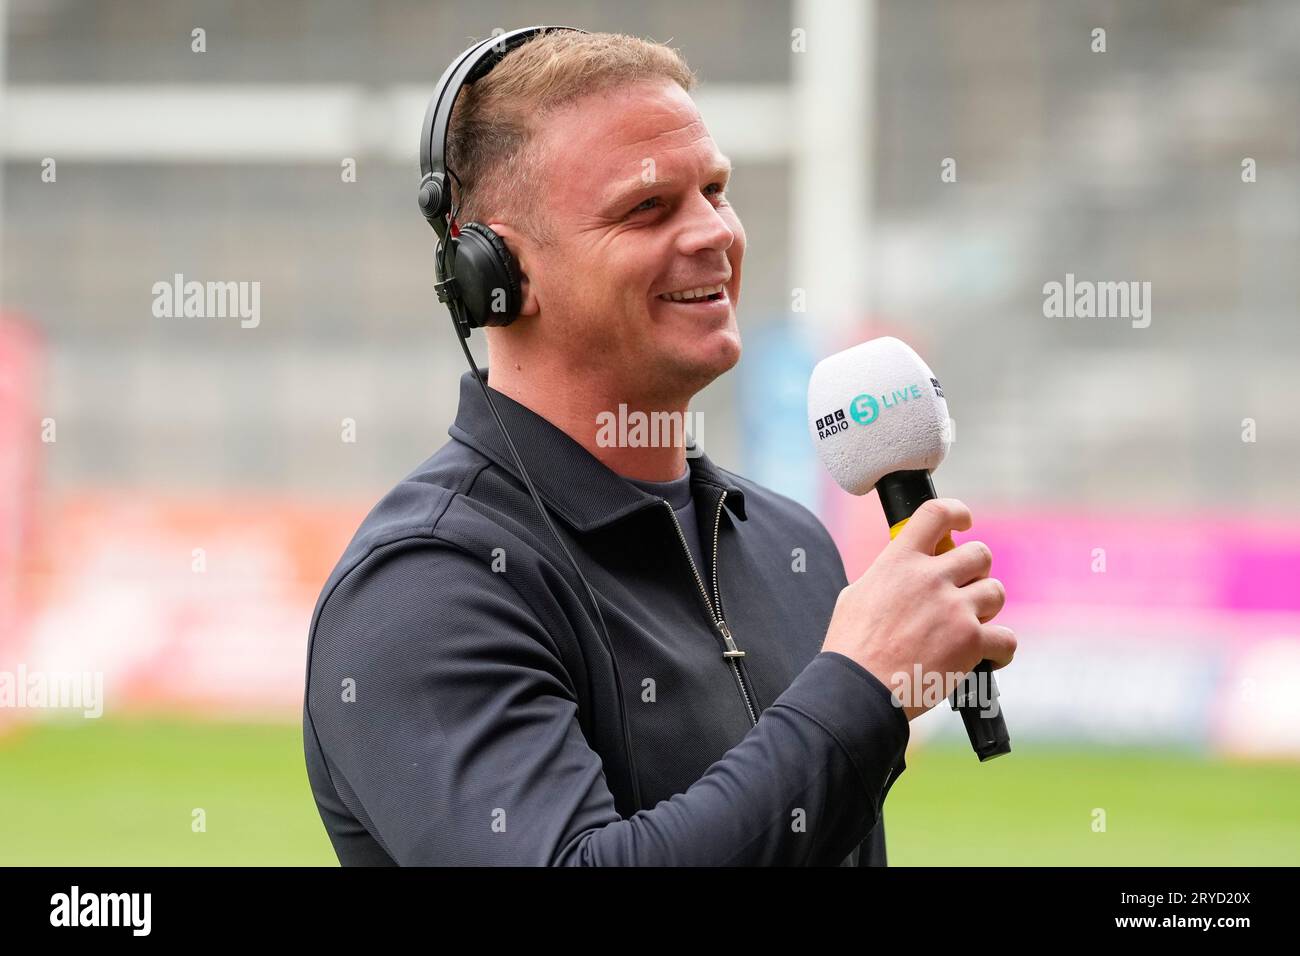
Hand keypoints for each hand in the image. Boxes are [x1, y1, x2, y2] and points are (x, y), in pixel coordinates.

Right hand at [821, 498, 1015, 720]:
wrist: (858, 691)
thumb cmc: (851, 650)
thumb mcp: (856, 596)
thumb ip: (886, 577)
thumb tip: (898, 573)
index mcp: (898, 561)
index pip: (936, 514)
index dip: (957, 512)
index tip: (963, 522)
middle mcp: (930, 578)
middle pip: (979, 553)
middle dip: (976, 572)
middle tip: (963, 591)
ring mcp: (954, 608)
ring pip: (996, 592)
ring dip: (986, 608)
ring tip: (968, 627)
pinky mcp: (971, 642)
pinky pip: (1007, 638)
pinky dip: (1001, 649)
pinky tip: (986, 657)